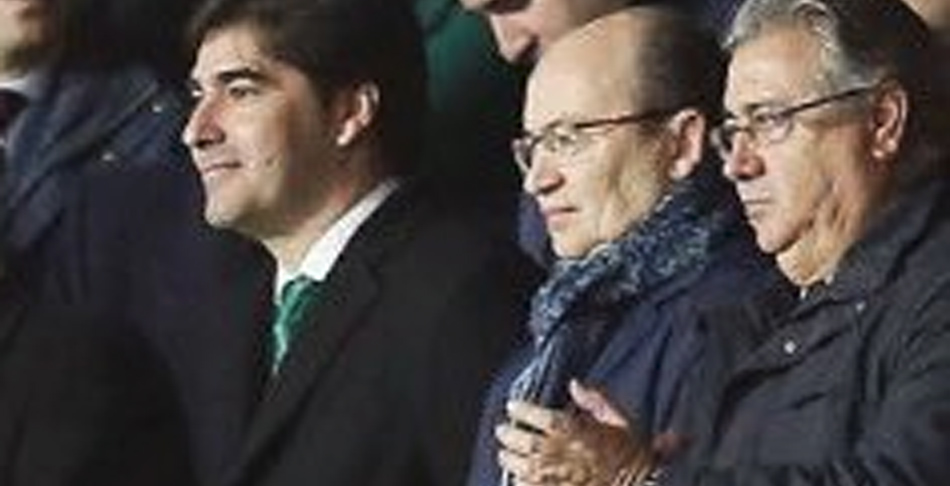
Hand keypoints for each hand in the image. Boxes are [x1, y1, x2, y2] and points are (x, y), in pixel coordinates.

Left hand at [494, 381, 652, 485]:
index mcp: (575, 430)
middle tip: (500, 430)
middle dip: (508, 434)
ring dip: (509, 459)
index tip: (512, 406)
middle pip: (524, 440)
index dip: (522, 409)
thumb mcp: (621, 421)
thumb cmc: (633, 456)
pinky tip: (517, 479)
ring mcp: (557, 476)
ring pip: (522, 465)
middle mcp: (562, 452)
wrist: (643, 484)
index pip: (538, 415)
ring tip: (503, 455)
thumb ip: (596, 400)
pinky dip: (520, 482)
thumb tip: (575, 384)